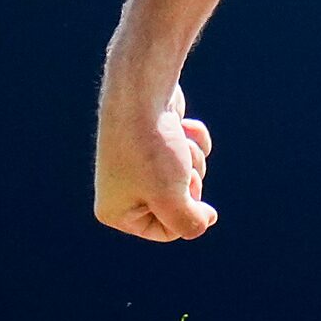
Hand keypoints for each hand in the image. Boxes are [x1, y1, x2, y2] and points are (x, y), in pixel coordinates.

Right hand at [95, 80, 216, 242]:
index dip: (186, 213)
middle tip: (179, 165)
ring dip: (192, 158)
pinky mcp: (156, 135)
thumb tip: (205, 221)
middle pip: (178, 200)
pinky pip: (187, 148)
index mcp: (116, 211)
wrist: (143, 90)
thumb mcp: (172, 197)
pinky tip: (183, 125)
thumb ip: (188, 223)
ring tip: (177, 142)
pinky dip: (193, 137)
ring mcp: (138, 158)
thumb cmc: (152, 148)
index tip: (190, 192)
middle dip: (189, 181)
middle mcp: (122, 187)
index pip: (165, 231)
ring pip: (185, 173)